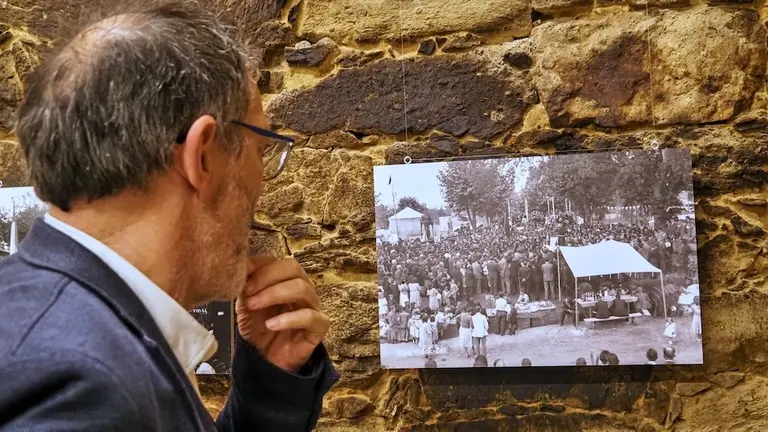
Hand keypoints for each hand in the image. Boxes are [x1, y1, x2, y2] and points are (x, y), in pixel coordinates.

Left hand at [236, 256, 329, 373]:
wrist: (265, 360)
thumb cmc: (258, 329)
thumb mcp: (246, 303)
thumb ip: (246, 283)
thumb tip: (243, 264)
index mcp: (288, 280)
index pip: (280, 261)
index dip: (260, 267)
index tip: (240, 277)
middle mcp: (304, 289)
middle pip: (294, 268)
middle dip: (267, 277)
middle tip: (248, 292)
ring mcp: (313, 307)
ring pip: (302, 288)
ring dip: (274, 294)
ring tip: (254, 306)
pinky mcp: (319, 327)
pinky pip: (310, 317)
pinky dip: (288, 319)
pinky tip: (271, 325)